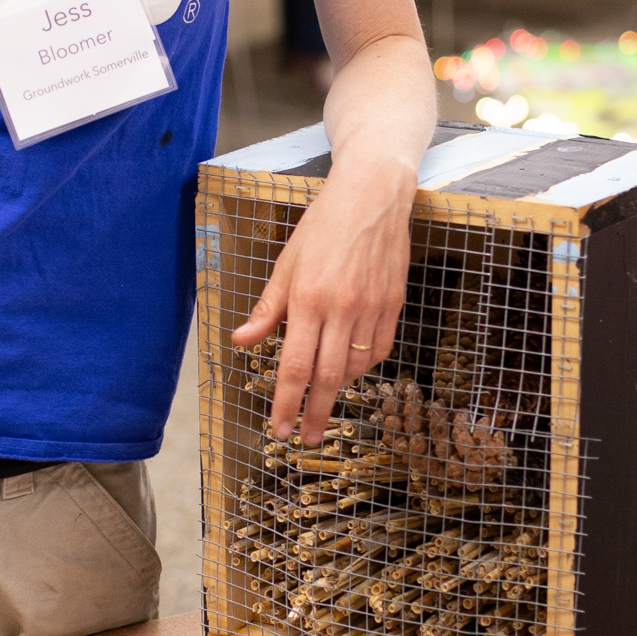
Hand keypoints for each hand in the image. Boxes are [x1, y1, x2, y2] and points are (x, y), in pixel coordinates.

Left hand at [231, 157, 415, 444]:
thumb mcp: (286, 263)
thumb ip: (267, 308)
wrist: (373, 196)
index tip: (279, 429)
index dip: (286, 403)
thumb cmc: (324, 225)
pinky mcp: (394, 305)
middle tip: (306, 439)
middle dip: (316, 414)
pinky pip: (379, 352)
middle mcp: (343, 309)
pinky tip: (351, 368)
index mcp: (309, 299)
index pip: (296, 366)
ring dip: (338, 389)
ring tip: (324, 396)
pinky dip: (363, 367)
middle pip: (328, 378)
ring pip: (356, 368)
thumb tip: (242, 340)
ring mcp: (372, 309)